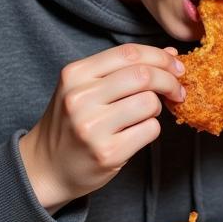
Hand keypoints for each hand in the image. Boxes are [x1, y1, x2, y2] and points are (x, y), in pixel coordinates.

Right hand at [20, 44, 184, 210]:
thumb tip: (171, 54)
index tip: (176, 66)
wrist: (45, 168)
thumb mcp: (86, 88)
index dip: (160, 57)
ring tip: (144, 115)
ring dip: (157, 107)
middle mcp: (80, 98)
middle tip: (177, 90)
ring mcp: (92, 127)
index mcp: (74, 75)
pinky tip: (136, 133)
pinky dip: (151, 129)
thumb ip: (124, 69)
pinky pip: (150, 130)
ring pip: (150, 103)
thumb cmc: (72, 123)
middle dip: (169, 80)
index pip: (129, 53)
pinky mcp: (107, 152)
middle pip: (143, 75)